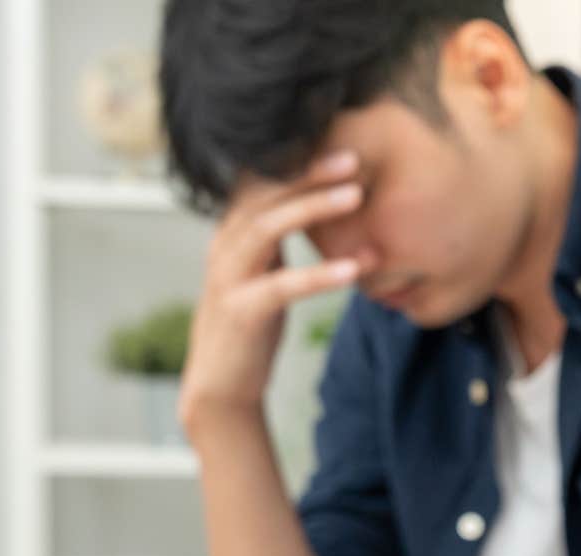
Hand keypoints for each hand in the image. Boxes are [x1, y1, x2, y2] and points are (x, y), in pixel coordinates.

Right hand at [180, 150, 375, 429]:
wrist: (222, 386)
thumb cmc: (252, 324)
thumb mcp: (265, 271)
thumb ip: (277, 239)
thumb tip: (315, 205)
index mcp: (233, 232)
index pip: (262, 181)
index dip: (297, 159)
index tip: (341, 143)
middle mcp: (224, 246)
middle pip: (264, 194)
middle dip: (308, 172)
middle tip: (354, 158)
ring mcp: (228, 277)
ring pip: (268, 228)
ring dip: (314, 208)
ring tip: (357, 196)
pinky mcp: (241, 312)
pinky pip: (282, 287)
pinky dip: (319, 275)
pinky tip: (354, 270)